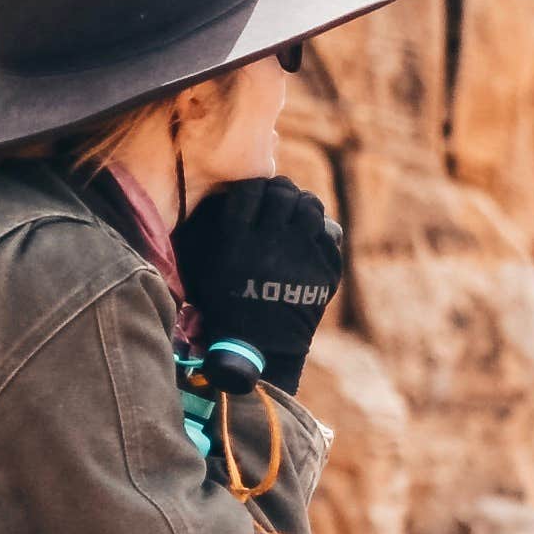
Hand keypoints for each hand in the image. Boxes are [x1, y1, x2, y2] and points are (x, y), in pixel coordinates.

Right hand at [169, 176, 343, 394]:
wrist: (261, 345)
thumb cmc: (225, 305)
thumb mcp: (204, 266)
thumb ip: (210, 230)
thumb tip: (222, 196)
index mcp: (238, 237)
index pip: (250, 189)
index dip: (254, 187)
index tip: (255, 194)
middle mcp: (272, 240)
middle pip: (284, 194)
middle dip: (281, 192)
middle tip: (280, 198)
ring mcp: (303, 253)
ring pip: (311, 207)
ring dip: (304, 205)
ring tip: (297, 213)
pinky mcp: (326, 268)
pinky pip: (329, 232)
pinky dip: (321, 229)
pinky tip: (311, 236)